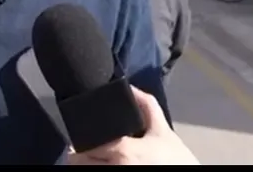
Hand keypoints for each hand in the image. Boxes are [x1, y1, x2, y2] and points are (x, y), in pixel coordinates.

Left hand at [68, 87, 199, 164]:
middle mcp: (115, 167)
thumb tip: (130, 88)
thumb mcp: (163, 131)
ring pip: (83, 169)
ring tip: (98, 159)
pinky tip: (105, 165)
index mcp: (123, 151)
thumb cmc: (175, 160)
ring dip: (86, 164)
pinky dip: (95, 169)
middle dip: (81, 153)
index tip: (84, 138)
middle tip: (90, 149)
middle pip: (77, 161)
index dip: (80, 141)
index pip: (83, 146)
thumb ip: (147, 105)